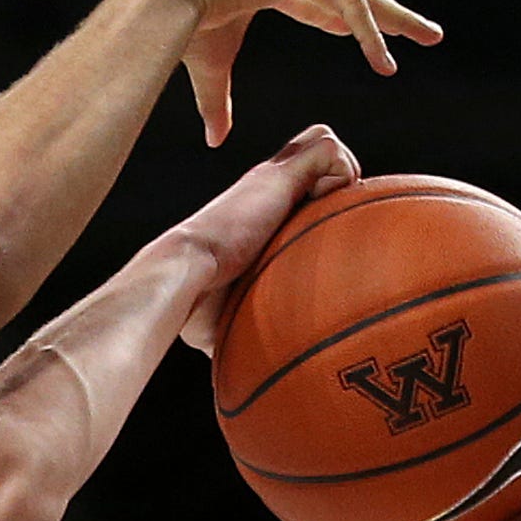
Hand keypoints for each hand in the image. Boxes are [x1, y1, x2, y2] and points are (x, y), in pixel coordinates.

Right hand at [159, 0, 440, 147]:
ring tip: (429, 39)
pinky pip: (347, 1)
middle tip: (427, 33)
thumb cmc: (189, 31)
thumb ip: (220, 105)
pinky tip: (384, 58)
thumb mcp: (213, 76)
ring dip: (396, 20)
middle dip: (393, 16)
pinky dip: (367, 30)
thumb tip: (216, 141)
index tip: (383, 41)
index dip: (359, 26)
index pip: (332, 5)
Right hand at [175, 123, 358, 353]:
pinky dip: (337, 174)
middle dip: (332, 178)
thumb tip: (255, 380)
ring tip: (329, 211)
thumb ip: (247, 330)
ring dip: (338, 171)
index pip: (293, 183)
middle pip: (309, 149)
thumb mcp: (228, 318)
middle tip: (331, 220)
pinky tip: (321, 207)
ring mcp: (270, 177)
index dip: (315, 199)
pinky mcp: (279, 175)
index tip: (316, 236)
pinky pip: (327, 149)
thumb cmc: (195, 308)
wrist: (181, 279)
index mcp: (252, 211)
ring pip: (321, 139)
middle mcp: (262, 186)